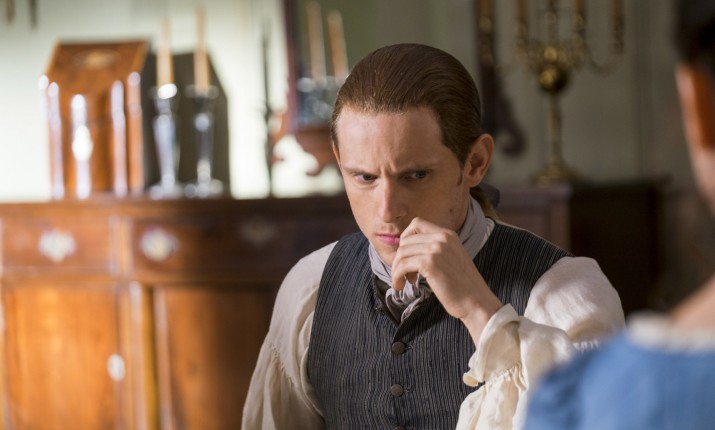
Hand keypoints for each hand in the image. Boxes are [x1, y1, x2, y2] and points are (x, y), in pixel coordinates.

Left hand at [391, 217, 502, 339]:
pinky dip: (397, 276)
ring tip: (403, 281)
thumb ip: (434, 249)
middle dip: (400, 257)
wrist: (477, 302)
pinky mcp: (430, 263)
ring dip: (397, 269)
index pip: (416, 224)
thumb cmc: (463, 286)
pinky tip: (401, 285)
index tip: (406, 256)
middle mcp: (442, 238)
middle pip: (406, 240)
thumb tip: (406, 249)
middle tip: (406, 273)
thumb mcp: (451, 258)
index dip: (405, 239)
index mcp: (448, 234)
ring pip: (402, 253)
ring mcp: (436, 249)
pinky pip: (402, 265)